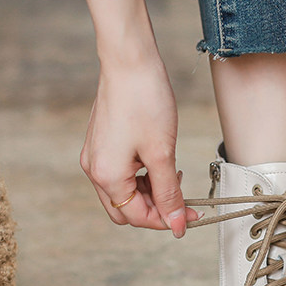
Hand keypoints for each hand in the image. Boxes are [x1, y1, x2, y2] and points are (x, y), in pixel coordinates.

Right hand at [79, 55, 202, 237]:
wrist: (129, 62)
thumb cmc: (144, 101)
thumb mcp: (162, 154)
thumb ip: (169, 193)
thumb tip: (177, 223)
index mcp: (106, 176)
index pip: (136, 217)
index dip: (166, 220)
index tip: (192, 215)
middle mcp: (94, 170)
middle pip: (125, 211)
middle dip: (155, 209)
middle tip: (182, 198)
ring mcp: (95, 157)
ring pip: (123, 194)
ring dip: (149, 192)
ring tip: (172, 174)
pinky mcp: (100, 145)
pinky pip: (120, 175)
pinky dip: (140, 177)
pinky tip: (158, 163)